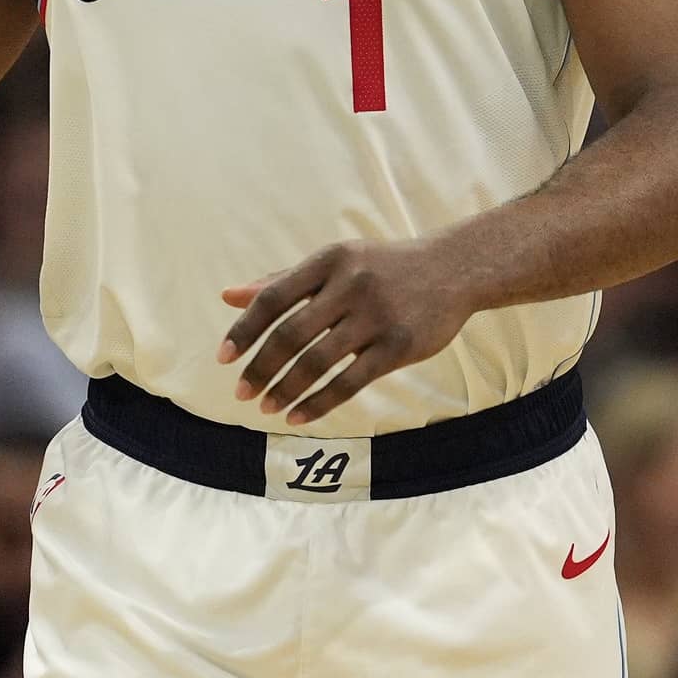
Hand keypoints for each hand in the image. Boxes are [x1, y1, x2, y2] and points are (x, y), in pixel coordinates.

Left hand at [218, 239, 472, 424]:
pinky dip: (319, 402)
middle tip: (241, 393)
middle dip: (261, 367)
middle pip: (291, 333)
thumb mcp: (335, 263)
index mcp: (329, 261)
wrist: (454, 269)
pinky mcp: (398, 345)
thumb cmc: (383, 267)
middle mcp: (350, 285)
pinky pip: (349, 381)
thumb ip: (282, 280)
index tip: (223, 358)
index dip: (244, 330)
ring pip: (318, 361)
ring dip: (286, 388)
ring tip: (266, 407)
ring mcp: (376, 316)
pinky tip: (298, 416)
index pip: (273, 298)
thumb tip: (228, 296)